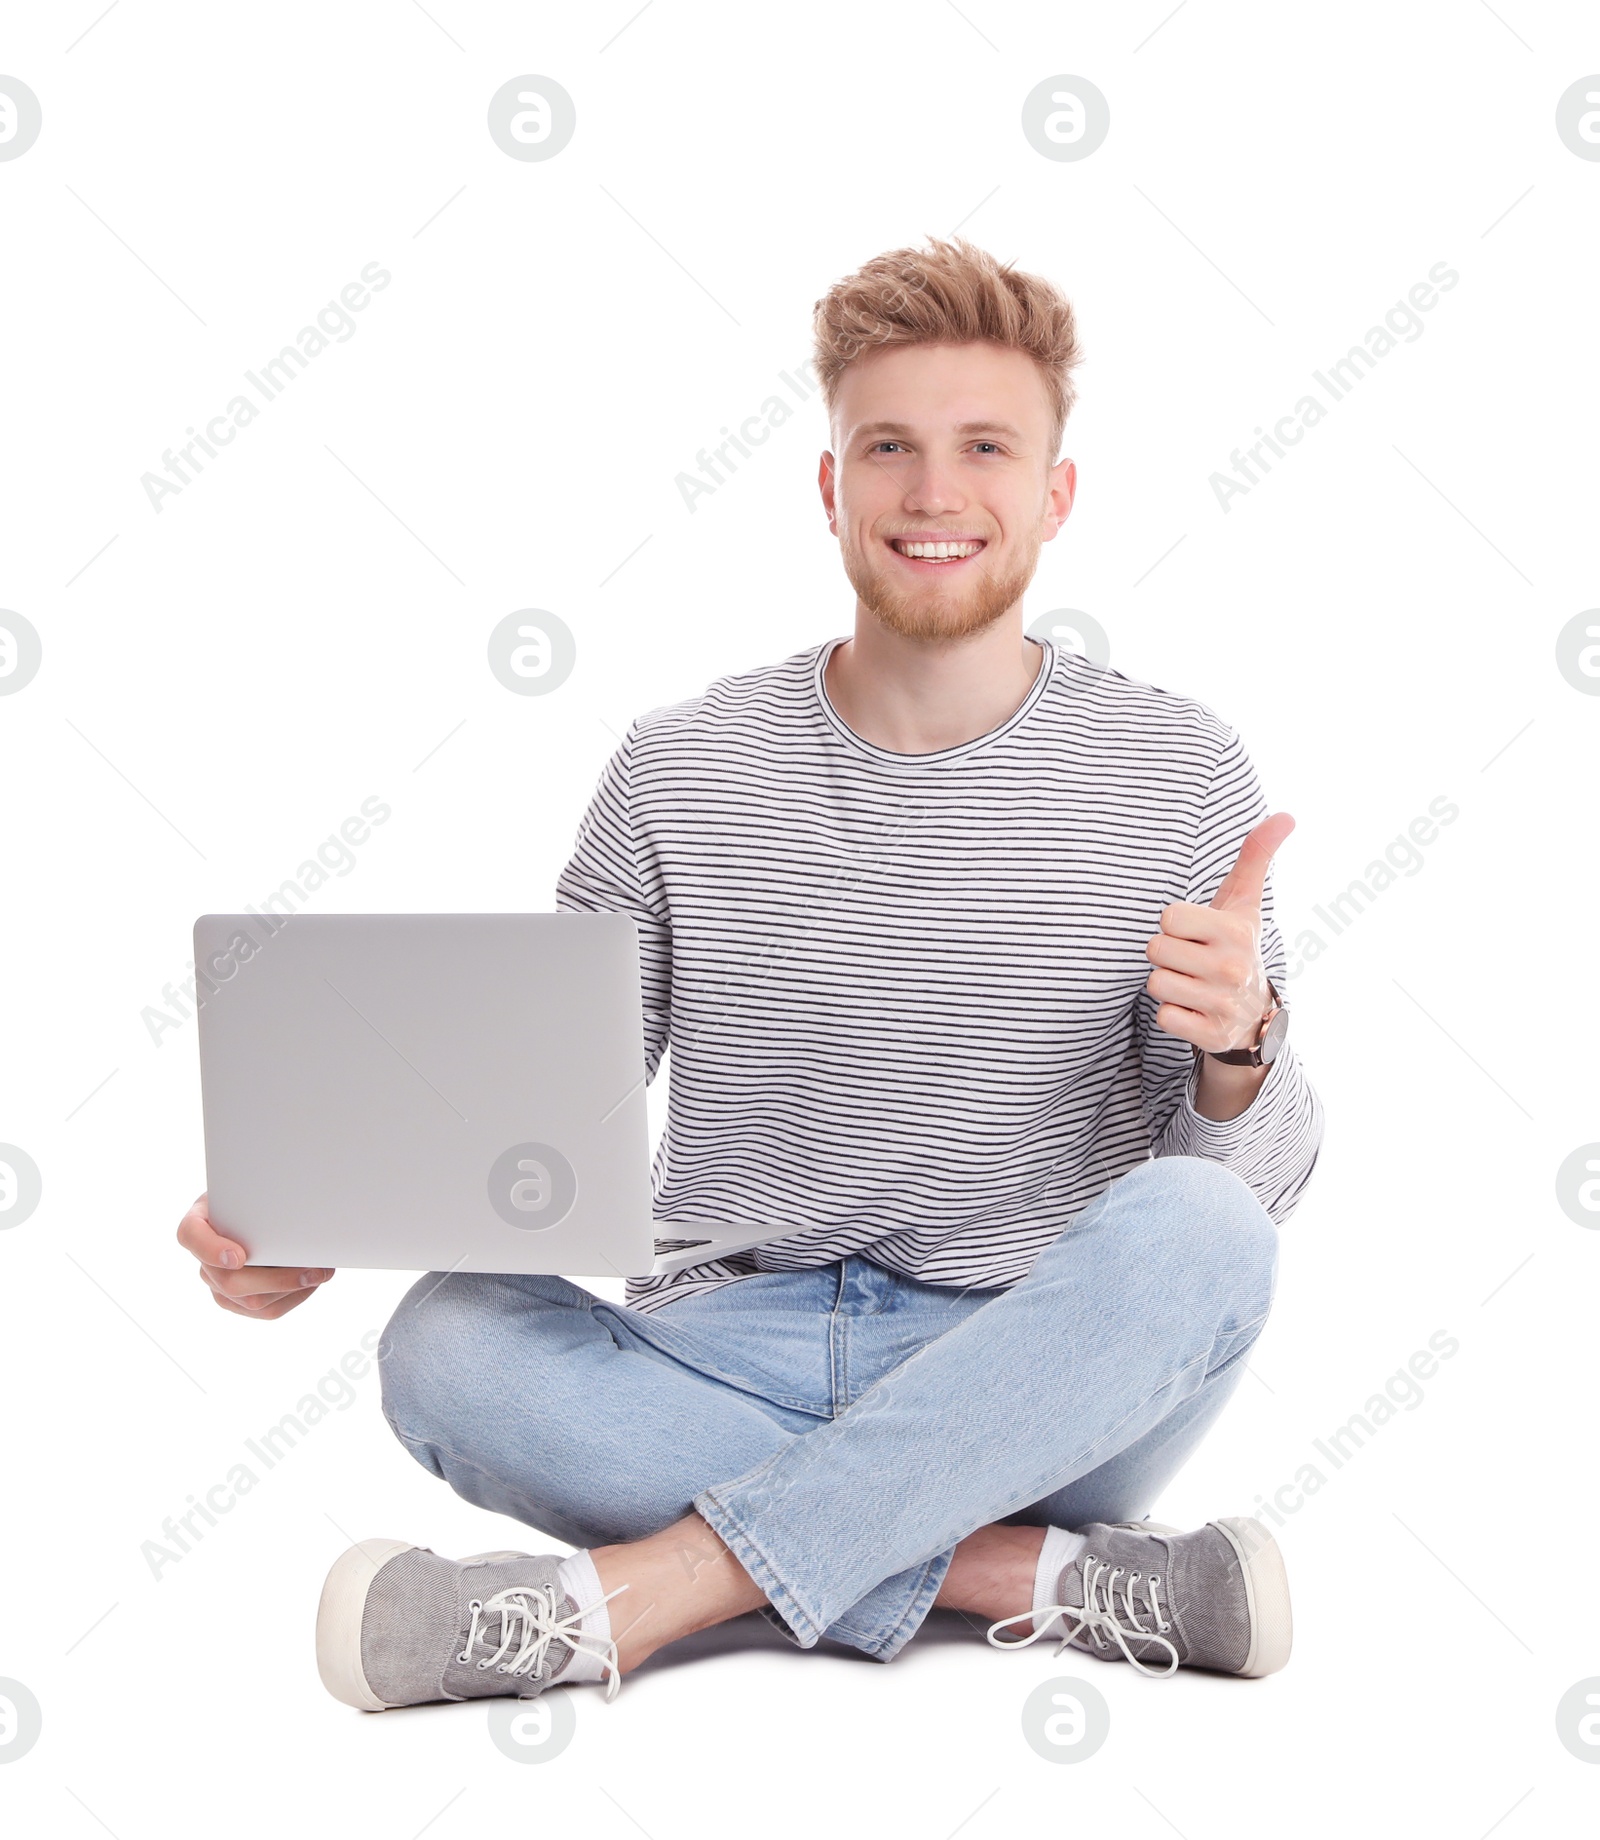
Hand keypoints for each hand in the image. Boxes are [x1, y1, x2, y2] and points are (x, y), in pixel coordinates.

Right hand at [177, 1192, 333, 1320]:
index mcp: (198, 1223)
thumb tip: (295, 1210)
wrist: (257, 1210)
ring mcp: (217, 1283)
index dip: (211, 1250)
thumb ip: (258, 1197)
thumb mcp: (251, 1187)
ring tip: (322, 1273)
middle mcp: (203, 1258)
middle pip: (230, 1281)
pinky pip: (267, 1310)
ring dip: (293, 1290)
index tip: (238, 1257)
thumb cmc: (253, 1195)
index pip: (190, 1235)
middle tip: (312, 1270)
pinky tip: (313, 1282)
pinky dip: (295, 1298)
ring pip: (252, 1301)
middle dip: (277, 1280)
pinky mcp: (237, 1301)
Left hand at [1145, 812, 1293, 1054]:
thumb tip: (1286, 815)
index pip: (1167, 917)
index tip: (1197, 934)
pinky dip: (1173, 1014)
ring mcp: (1222, 1005)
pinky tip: (1195, 1009)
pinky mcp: (1211, 1035)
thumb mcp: (1245, 903)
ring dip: (1168, 984)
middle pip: (1155, 949)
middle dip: (1168, 954)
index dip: (1176, 925)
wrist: (1255, 1014)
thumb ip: (1256, 856)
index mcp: (1235, 933)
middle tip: (1194, 960)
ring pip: (1155, 983)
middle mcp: (1232, 969)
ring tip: (1194, 983)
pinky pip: (1164, 1017)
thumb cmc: (1237, 946)